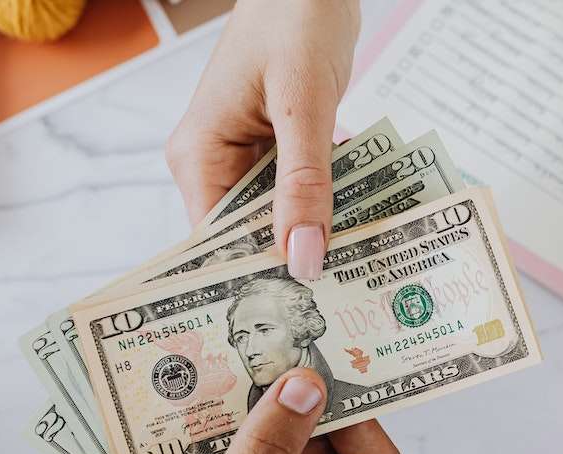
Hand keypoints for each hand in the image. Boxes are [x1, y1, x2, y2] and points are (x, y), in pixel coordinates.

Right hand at [50, 369, 401, 453]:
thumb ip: (264, 451)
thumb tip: (306, 385)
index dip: (361, 419)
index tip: (330, 370)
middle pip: (321, 450)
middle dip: (297, 405)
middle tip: (270, 350)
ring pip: (269, 451)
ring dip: (249, 414)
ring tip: (228, 362)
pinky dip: (212, 436)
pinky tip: (189, 401)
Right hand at [165, 0, 361, 279]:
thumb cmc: (295, 19)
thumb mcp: (304, 105)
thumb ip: (304, 184)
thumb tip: (303, 260)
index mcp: (198, 155)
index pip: (216, 244)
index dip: (254, 280)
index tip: (299, 314)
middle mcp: (212, 160)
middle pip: (250, 235)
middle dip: (295, 261)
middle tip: (345, 303)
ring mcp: (244, 154)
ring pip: (280, 215)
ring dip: (317, 234)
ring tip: (360, 273)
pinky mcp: (276, 145)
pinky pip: (299, 189)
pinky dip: (328, 202)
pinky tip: (364, 223)